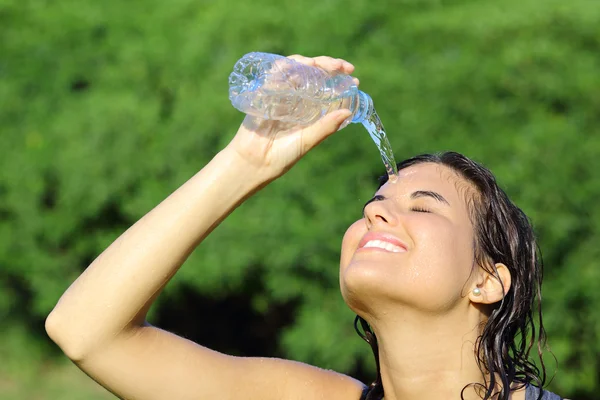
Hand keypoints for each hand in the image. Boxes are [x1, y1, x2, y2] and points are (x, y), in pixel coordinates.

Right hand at [226, 55, 358, 178]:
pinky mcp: (264, 93)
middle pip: (313, 73)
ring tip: (321, 64)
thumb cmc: (281, 157)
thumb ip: (325, 127)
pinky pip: (275, 74)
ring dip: (309, 62)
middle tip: (342, 67)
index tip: (354, 78)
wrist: (253, 163)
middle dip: (328, 66)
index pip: (327, 89)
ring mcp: (280, 94)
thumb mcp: (307, 141)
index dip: (339, 81)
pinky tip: (299, 66)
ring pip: (296, 69)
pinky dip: (287, 67)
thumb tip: (348, 112)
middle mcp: (296, 99)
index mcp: (309, 110)